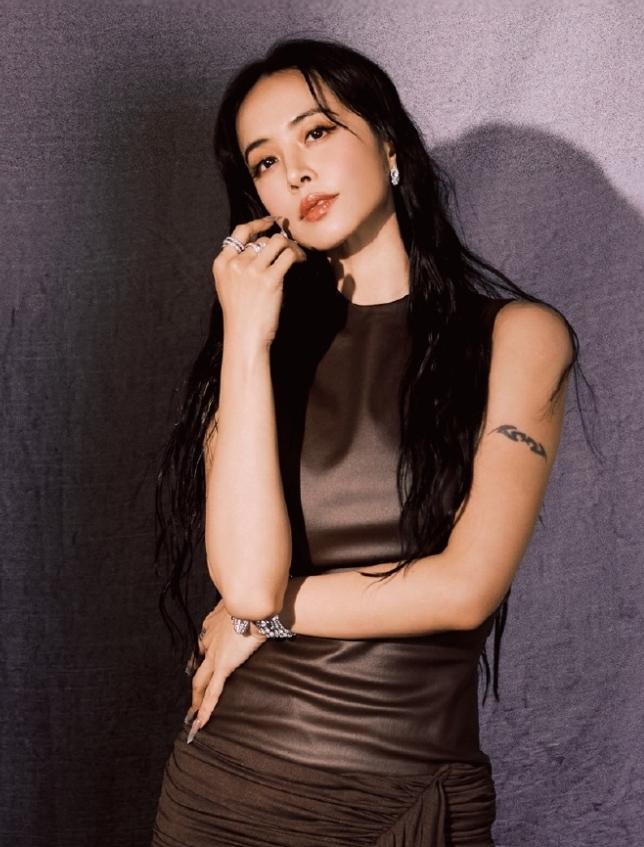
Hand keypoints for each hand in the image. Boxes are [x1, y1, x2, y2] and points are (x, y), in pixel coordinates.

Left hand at [184, 599, 267, 742]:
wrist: (252, 605)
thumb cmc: (251, 601)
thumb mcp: (242, 602)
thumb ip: (240, 608)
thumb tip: (251, 607)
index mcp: (213, 624)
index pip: (205, 641)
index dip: (203, 652)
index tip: (203, 657)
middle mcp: (209, 639)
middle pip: (198, 664)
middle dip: (195, 681)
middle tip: (193, 694)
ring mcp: (214, 655)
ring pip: (200, 681)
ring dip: (196, 699)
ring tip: (193, 716)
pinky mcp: (223, 666)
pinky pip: (213, 692)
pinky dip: (206, 709)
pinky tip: (201, 723)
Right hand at [212, 215, 305, 349]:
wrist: (245, 335)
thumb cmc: (240, 314)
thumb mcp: (229, 286)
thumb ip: (237, 265)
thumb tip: (262, 246)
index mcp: (222, 263)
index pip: (240, 232)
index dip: (258, 224)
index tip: (271, 223)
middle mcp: (235, 263)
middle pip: (262, 239)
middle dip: (279, 242)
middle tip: (290, 248)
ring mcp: (251, 271)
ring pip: (276, 242)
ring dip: (290, 246)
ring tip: (297, 255)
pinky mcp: (269, 280)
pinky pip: (287, 256)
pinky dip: (297, 255)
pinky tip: (300, 261)